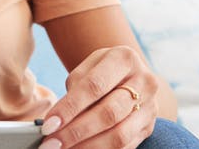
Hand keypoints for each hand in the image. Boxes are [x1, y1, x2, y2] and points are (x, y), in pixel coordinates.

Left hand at [39, 46, 158, 148]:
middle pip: (109, 113)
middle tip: (51, 143)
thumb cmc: (100, 72)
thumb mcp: (87, 69)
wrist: (128, 76)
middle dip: (76, 132)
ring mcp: (150, 106)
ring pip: (119, 135)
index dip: (70, 108)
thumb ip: (75, 90)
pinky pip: (125, 147)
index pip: (94, 87)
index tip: (48, 125)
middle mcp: (144, 81)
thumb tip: (56, 122)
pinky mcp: (148, 127)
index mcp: (124, 59)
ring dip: (88, 146)